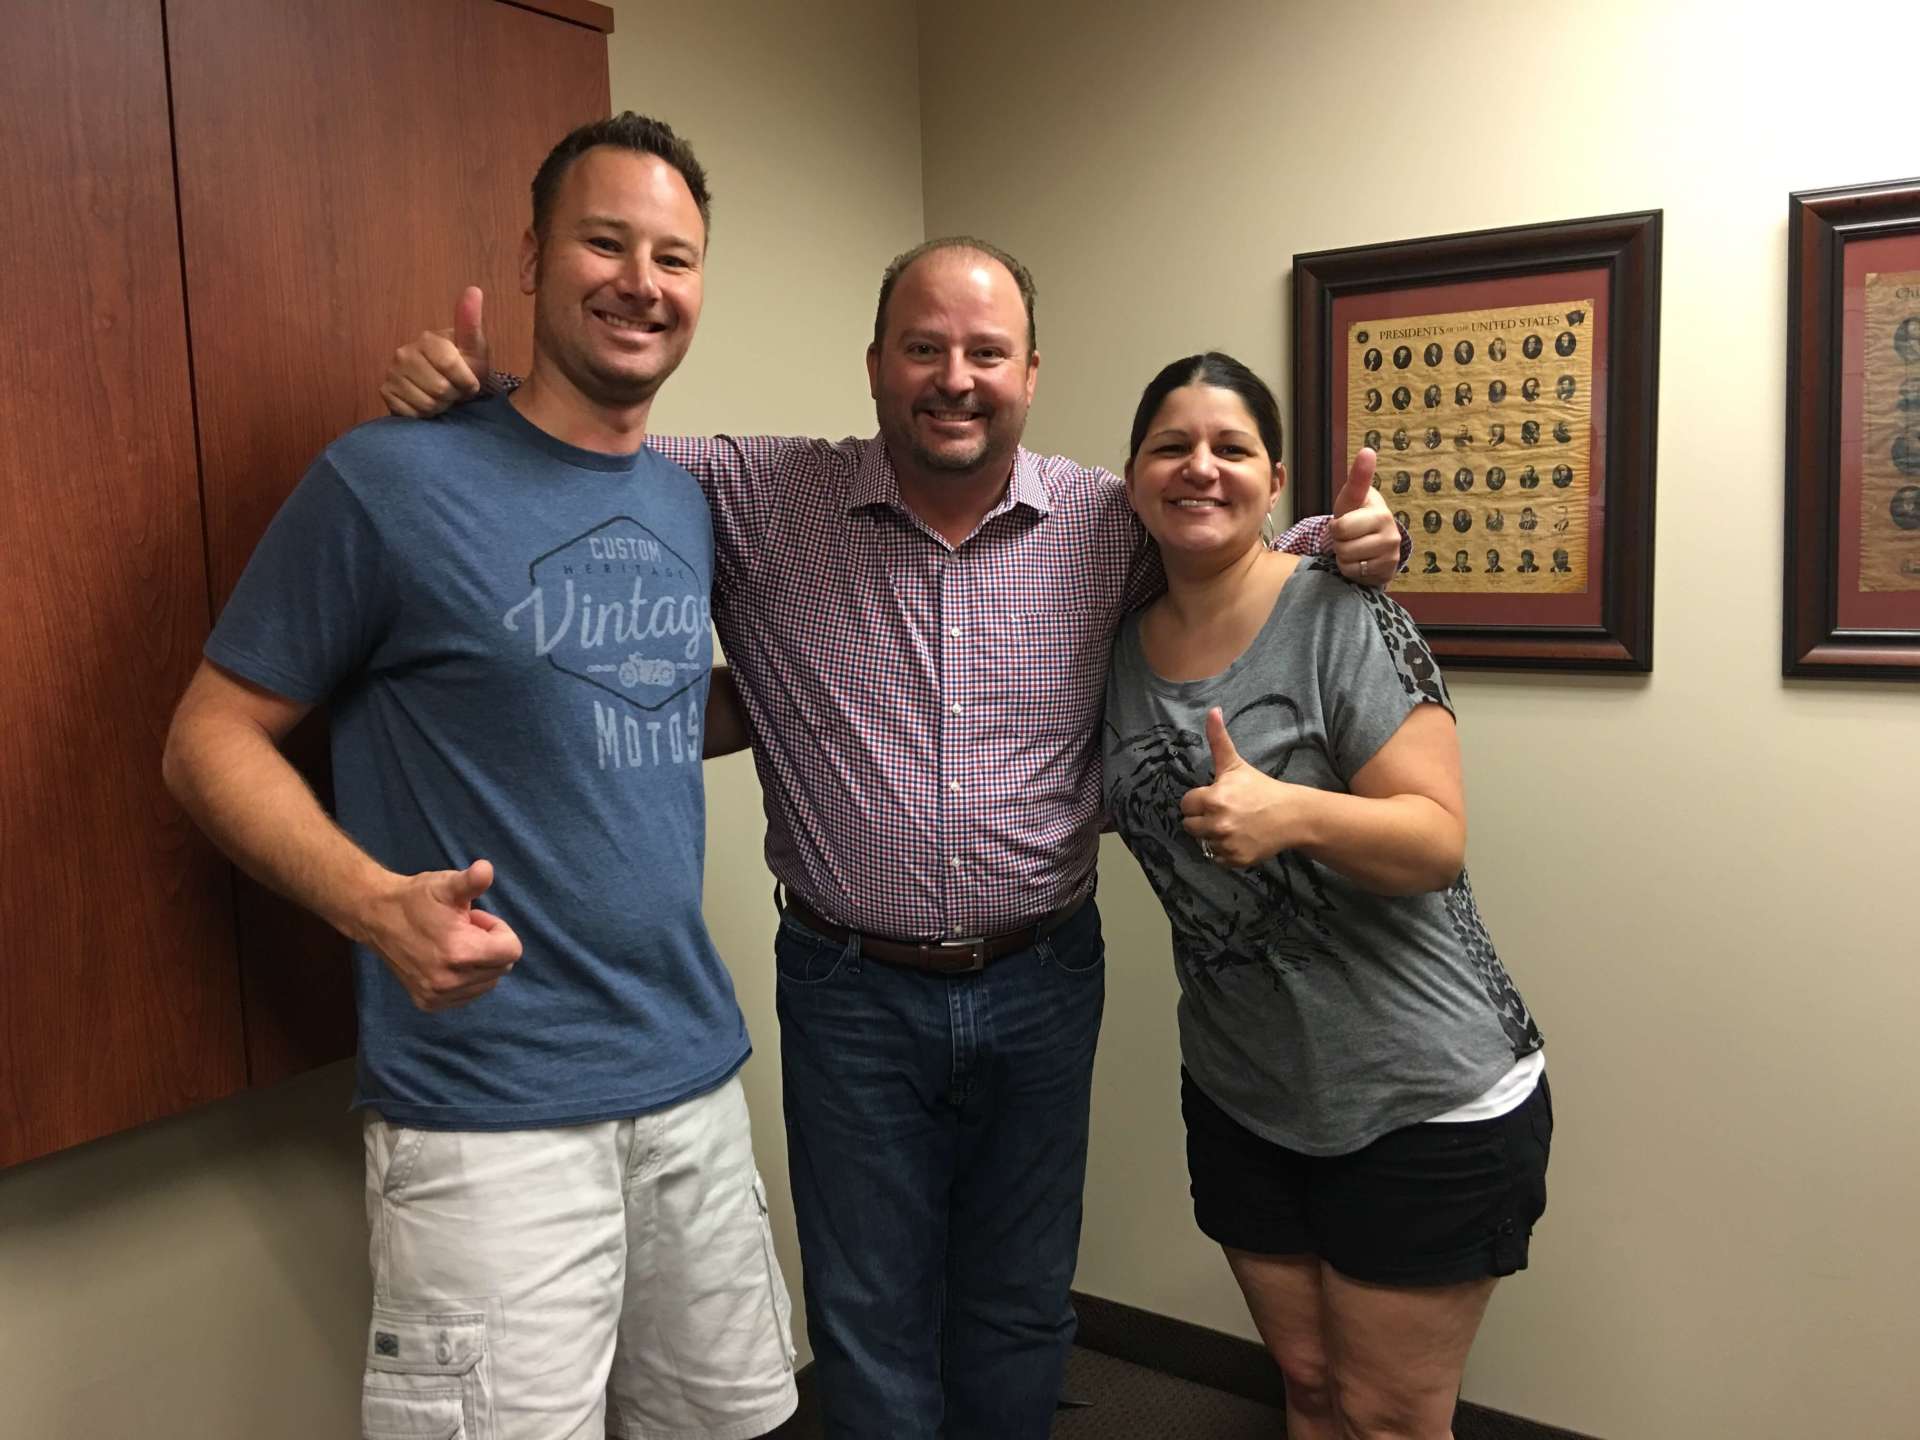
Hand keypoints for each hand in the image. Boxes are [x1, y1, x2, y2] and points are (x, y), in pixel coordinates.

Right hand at [360, 858, 522, 1010]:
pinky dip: (465, 978)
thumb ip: (472, 881)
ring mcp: (437, 995)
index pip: (512, 951)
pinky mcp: (428, 1003)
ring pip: (487, 982)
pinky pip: (467, 995)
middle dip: (490, 946)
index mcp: (460, 953)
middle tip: (464, 928)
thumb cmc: (416, 899)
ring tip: (453, 942)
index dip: (499, 930)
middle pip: (502, 967)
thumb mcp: (447, 885)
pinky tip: (446, 960)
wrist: (377, 917)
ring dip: (479, 963)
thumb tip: (486, 869)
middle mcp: (450, 981)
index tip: (476, 920)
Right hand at [378, 286, 490, 417]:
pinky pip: (412, 413)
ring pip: (427, 403)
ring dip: (441, 407)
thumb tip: (475, 289)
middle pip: (440, 387)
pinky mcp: (386, 393)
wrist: (448, 390)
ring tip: (441, 397)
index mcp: (427, 339)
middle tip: (453, 390)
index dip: (467, 381)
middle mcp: (404, 353)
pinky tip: (425, 404)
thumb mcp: (475, 348)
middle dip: (453, 395)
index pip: (450, 364)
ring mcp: (392, 373)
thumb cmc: (465, 368)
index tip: (470, 383)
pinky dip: (424, 415)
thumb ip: (471, 323)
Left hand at [1179, 709, 1306, 867]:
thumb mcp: (1235, 764)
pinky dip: (1224, 851)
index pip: (1186, 805)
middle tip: (1223, 812)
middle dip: (1202, 819)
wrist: (1291, 816)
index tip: (1214, 798)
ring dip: (1212, 836)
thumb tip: (1212, 710)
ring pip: (1202, 842)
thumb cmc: (1260, 788)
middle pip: (1189, 826)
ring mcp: (1226, 844)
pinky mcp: (1235, 860)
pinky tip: (1238, 838)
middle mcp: (1217, 824)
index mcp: (1214, 799)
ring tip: (1232, 825)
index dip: (1198, 800)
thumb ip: (1218, 739)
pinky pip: (1216, 858)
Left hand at [1328, 447, 1400, 585]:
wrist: (1371, 549)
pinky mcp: (1388, 567)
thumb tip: (1367, 450)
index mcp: (1377, 505)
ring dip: (1342, 554)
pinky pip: (1354, 570)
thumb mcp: (1351, 499)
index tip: (1366, 455)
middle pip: (1341, 534)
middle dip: (1337, 537)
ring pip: (1346, 555)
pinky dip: (1350, 568)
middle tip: (1346, 534)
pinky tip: (1359, 560)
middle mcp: (1389, 524)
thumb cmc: (1356, 518)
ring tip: (1353, 547)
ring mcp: (1391, 547)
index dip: (1349, 500)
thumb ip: (1357, 479)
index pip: (1356, 499)